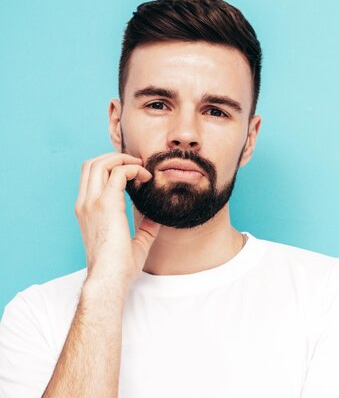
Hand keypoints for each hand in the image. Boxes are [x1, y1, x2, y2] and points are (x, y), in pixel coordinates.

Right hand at [75, 153, 160, 290]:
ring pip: (100, 163)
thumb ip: (145, 228)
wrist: (110, 278)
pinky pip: (118, 173)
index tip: (134, 173)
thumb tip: (156, 218)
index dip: (111, 167)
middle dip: (116, 157)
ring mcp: (92, 203)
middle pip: (92, 164)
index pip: (91, 176)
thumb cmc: (119, 268)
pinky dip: (133, 169)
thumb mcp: (135, 243)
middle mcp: (85, 203)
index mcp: (86, 211)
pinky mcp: (106, 205)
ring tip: (142, 168)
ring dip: (123, 159)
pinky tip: (146, 178)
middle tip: (138, 164)